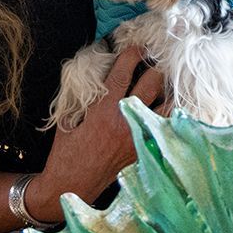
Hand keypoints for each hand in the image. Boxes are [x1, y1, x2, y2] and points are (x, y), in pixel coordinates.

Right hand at [33, 45, 163, 220]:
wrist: (70, 186)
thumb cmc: (65, 152)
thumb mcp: (69, 120)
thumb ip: (83, 99)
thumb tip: (94, 79)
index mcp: (104, 111)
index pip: (123, 75)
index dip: (132, 56)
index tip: (137, 46)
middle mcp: (125, 122)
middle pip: (151, 85)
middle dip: (154, 68)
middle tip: (154, 60)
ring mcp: (137, 137)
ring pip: (166, 106)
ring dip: (166, 91)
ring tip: (165, 82)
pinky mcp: (143, 151)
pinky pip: (163, 128)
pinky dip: (167, 115)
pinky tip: (166, 108)